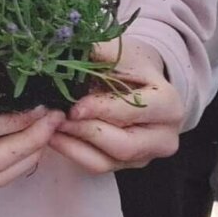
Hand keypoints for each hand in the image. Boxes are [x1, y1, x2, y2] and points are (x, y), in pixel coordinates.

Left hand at [51, 41, 186, 173]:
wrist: (142, 80)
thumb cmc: (131, 63)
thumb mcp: (121, 51)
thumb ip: (99, 52)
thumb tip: (66, 51)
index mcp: (169, 105)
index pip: (132, 113)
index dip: (100, 110)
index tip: (73, 107)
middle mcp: (164, 137)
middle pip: (123, 145)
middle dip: (85, 131)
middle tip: (55, 117)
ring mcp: (146, 155)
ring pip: (106, 161)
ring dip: (72, 144)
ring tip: (48, 125)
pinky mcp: (128, 164)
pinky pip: (97, 165)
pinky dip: (71, 151)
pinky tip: (53, 135)